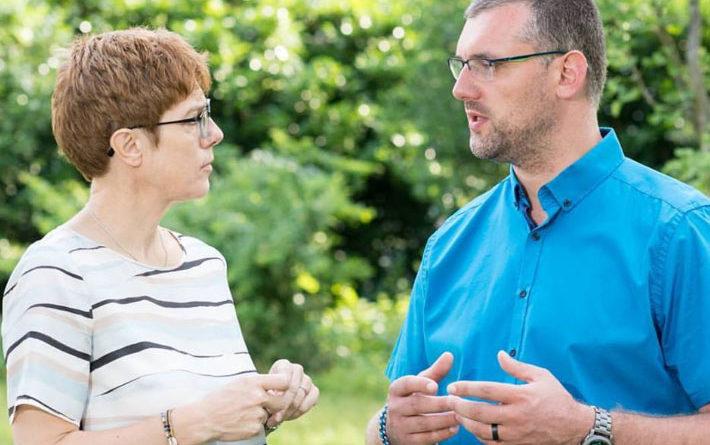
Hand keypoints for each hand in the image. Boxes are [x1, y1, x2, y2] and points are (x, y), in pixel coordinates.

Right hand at [194, 372, 290, 440]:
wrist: (204, 418)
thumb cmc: (221, 398)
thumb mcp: (239, 383)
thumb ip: (258, 383)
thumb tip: (277, 385)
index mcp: (253, 382)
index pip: (283, 381)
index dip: (284, 385)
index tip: (281, 388)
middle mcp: (257, 397)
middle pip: (282, 401)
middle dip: (277, 403)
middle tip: (267, 404)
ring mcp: (256, 414)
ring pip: (269, 414)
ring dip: (261, 414)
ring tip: (243, 413)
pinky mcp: (254, 428)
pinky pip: (261, 425)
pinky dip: (253, 424)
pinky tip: (240, 421)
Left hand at [266, 359, 318, 426]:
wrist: (271, 396)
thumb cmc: (264, 393)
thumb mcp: (262, 392)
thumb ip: (269, 395)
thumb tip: (278, 401)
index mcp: (283, 365)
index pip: (285, 379)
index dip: (279, 395)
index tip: (270, 407)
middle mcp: (296, 369)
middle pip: (295, 388)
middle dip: (285, 407)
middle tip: (275, 418)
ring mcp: (306, 378)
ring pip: (303, 394)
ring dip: (292, 410)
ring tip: (281, 418)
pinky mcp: (313, 389)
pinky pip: (313, 398)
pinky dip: (302, 409)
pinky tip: (290, 416)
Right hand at [386, 352, 459, 444]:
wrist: (395, 428)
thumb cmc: (413, 398)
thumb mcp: (420, 385)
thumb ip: (435, 372)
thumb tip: (450, 355)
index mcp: (396, 389)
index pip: (406, 384)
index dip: (419, 384)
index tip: (435, 386)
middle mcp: (395, 407)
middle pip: (417, 405)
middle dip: (438, 404)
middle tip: (456, 401)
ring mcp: (400, 426)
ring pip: (423, 423)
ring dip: (443, 420)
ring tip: (459, 415)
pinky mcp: (407, 442)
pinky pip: (426, 438)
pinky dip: (442, 434)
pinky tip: (454, 428)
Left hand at [447, 351, 592, 444]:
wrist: (574, 427)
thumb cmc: (556, 398)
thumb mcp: (541, 376)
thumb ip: (517, 367)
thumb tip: (499, 354)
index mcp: (521, 396)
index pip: (487, 390)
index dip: (466, 388)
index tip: (452, 386)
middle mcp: (516, 415)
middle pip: (480, 412)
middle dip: (460, 406)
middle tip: (449, 401)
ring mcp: (516, 433)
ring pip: (482, 431)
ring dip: (466, 423)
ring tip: (457, 414)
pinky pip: (491, 444)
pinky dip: (478, 436)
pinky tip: (473, 427)